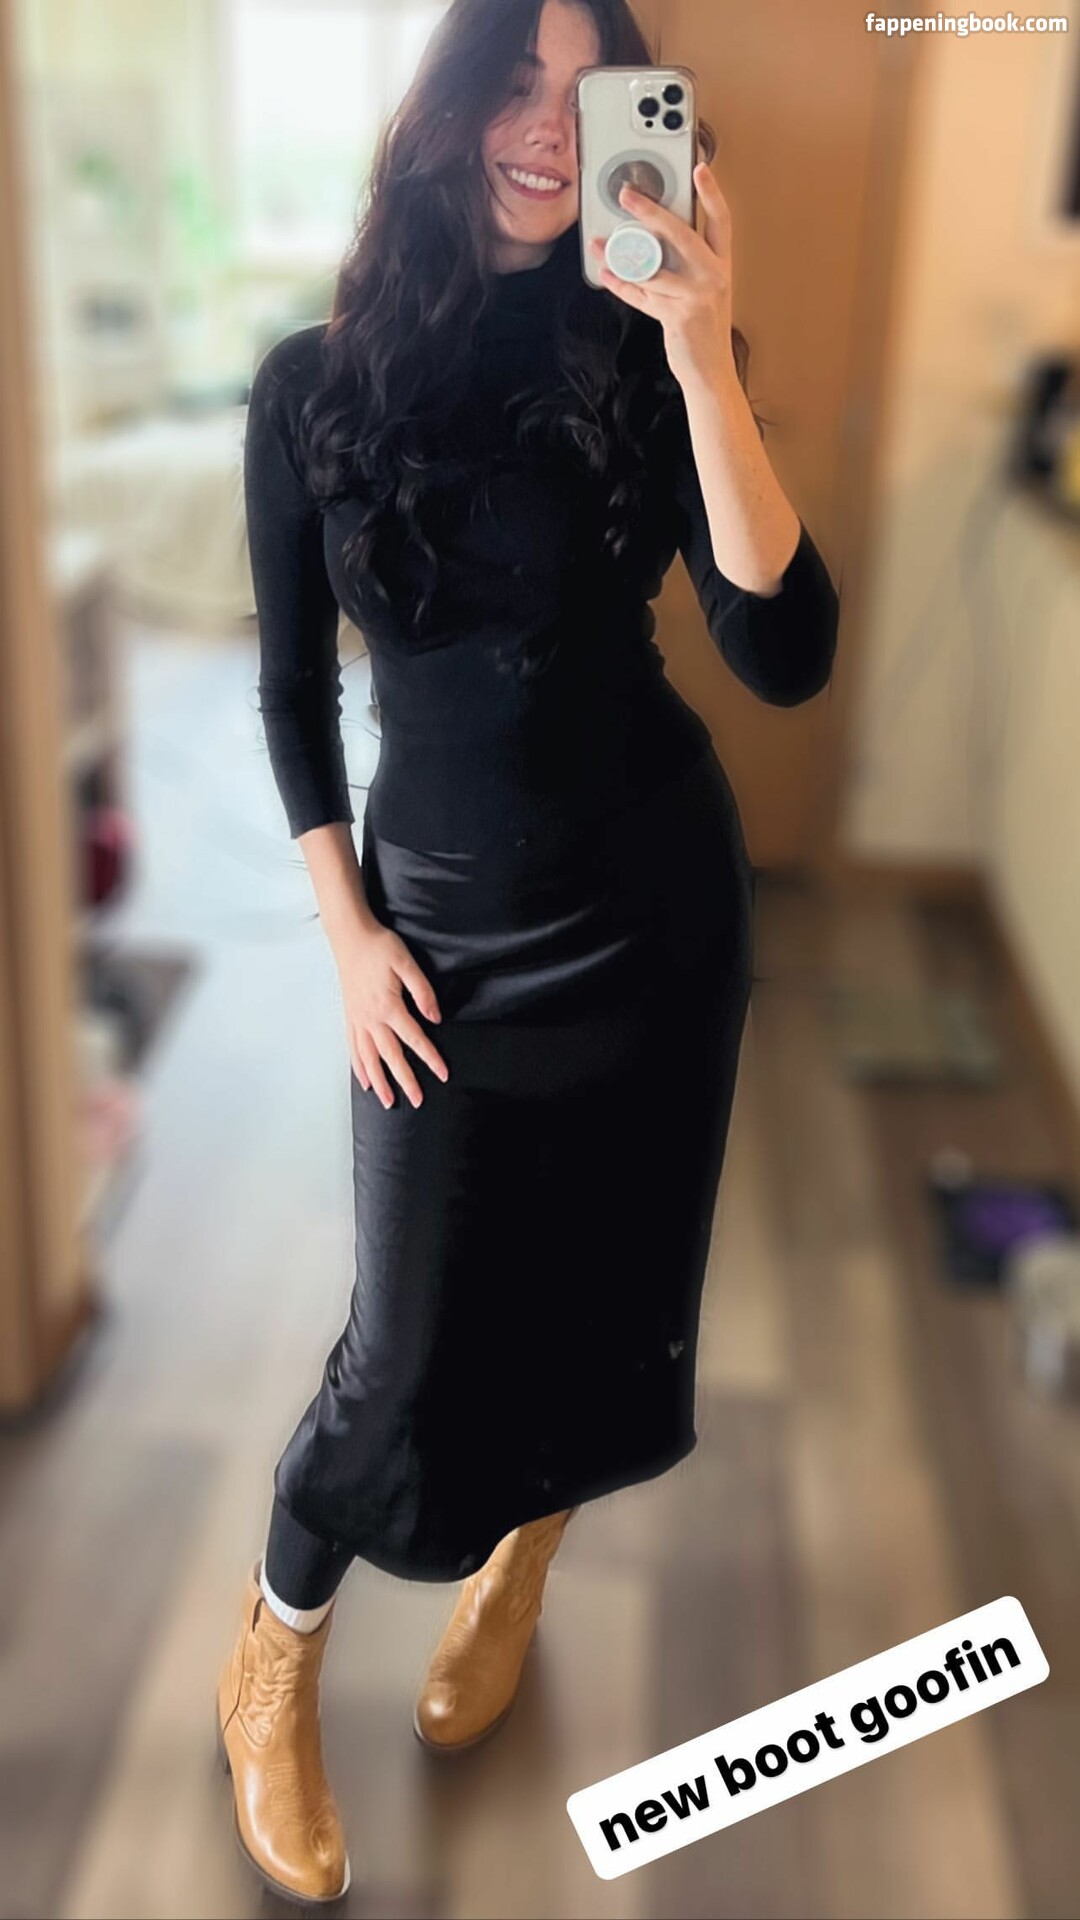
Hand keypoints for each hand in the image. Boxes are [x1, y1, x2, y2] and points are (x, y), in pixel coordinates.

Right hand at [334, 920, 448, 1108]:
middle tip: (417, 1101)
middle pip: (390, 1056)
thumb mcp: (407, 963)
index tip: (442, 1073)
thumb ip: (423, 991)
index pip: (414, 1039)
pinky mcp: (350, 1016)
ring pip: (369, 1058)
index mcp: (388, 1006)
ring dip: (379, 1081)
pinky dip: (359, 1067)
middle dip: (405, 1081)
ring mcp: (358, 1019)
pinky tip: (364, 1081)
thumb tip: (435, 1017)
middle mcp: (371, 1018)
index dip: (430, 1058)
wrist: (350, 936)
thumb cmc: (379, 946)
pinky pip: (353, 1048)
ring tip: (388, 1101)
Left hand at [588, 161, 735, 392]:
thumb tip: (649, 239)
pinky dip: (620, 285)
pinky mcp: (678, 316)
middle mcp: (713, 276)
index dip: (711, 193)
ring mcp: (697, 296)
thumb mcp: (702, 291)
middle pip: (681, 234)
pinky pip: (641, 295)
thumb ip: (683, 265)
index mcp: (720, 265)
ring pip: (652, 267)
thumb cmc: (702, 329)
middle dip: (651, 211)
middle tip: (627, 195)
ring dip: (621, 255)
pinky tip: (606, 274)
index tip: (700, 167)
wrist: (710, 371)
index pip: (721, 221)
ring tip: (600, 244)